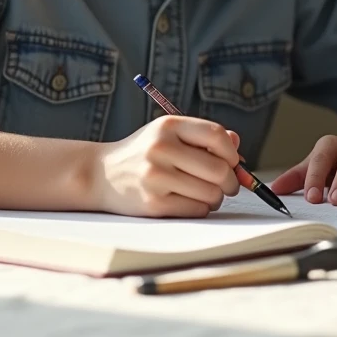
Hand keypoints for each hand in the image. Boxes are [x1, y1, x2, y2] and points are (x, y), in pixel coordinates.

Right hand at [93, 116, 241, 217]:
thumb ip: (202, 137)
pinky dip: (202, 208)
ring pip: (211, 193)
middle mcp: (161, 149)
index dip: (232, 152)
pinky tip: (191, 201)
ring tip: (206, 193)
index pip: (216, 135)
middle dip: (231, 181)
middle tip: (227, 184)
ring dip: (216, 197)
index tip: (232, 162)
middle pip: (218, 169)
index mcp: (168, 126)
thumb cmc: (143, 154)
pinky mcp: (153, 204)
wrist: (100, 175)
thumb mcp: (168, 135)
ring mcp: (156, 177)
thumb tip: (236, 146)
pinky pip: (197, 210)